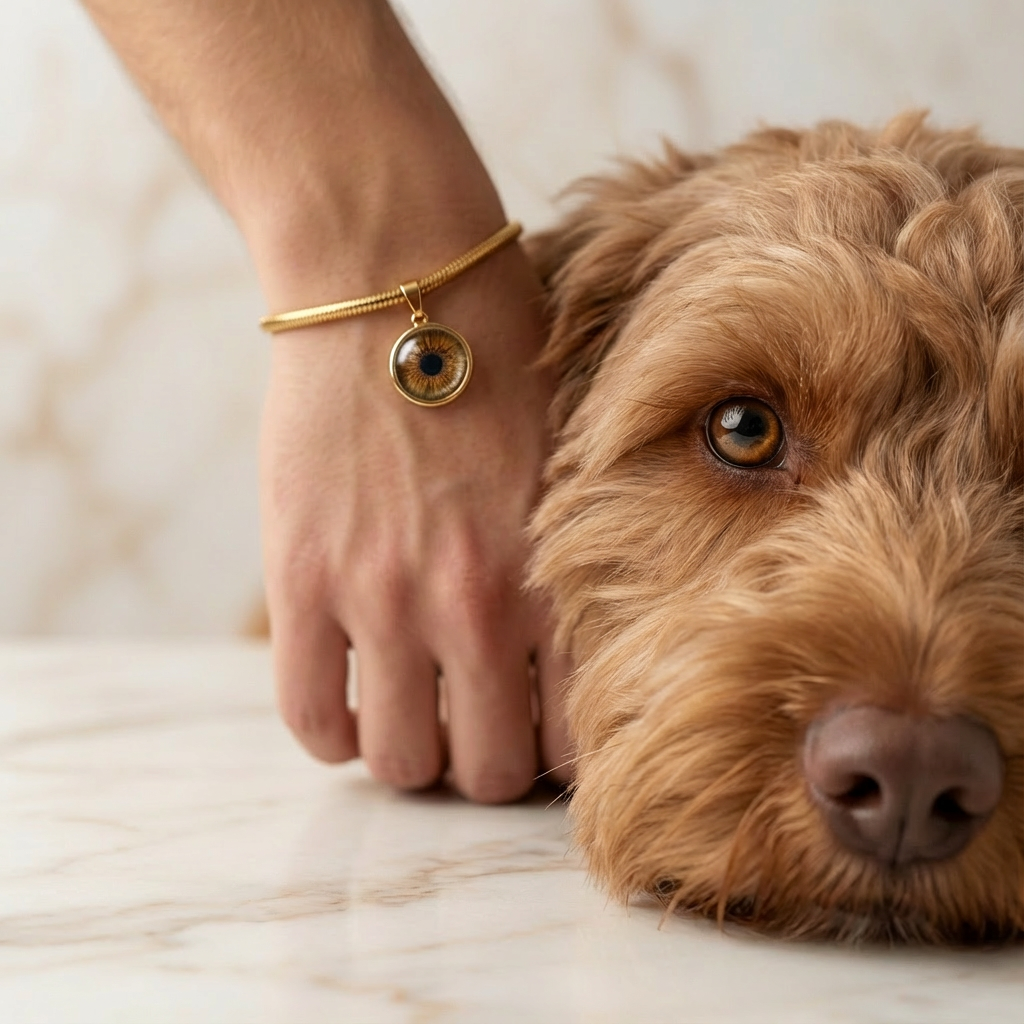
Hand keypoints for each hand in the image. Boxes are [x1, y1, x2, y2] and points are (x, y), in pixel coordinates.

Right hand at [260, 239, 572, 801]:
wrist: (395, 275)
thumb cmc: (498, 357)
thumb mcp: (567, 461)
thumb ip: (570, 563)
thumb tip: (561, 651)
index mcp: (556, 576)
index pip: (573, 737)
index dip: (554, 750)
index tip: (535, 729)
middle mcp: (476, 603)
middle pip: (489, 770)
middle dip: (483, 760)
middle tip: (471, 721)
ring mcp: (382, 596)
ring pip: (402, 761)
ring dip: (409, 753)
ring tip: (409, 710)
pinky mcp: (301, 576)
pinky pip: (310, 717)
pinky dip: (332, 732)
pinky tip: (347, 701)